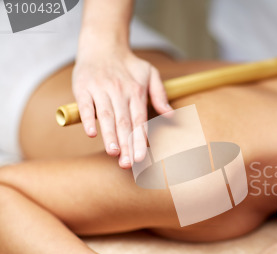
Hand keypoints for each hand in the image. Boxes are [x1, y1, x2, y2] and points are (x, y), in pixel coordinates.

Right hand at [72, 46, 172, 168]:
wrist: (103, 44)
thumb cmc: (129, 64)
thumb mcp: (150, 74)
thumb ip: (160, 95)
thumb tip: (171, 115)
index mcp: (136, 91)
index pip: (139, 120)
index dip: (140, 140)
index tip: (141, 158)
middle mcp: (119, 91)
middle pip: (124, 122)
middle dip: (126, 144)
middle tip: (127, 164)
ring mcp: (101, 89)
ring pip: (106, 115)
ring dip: (109, 135)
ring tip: (113, 153)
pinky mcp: (83, 87)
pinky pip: (86, 105)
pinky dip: (88, 118)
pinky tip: (91, 133)